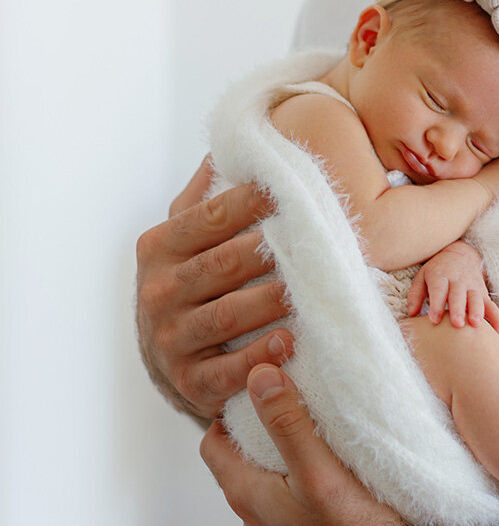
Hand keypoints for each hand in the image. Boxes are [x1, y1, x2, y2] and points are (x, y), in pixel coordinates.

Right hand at [136, 157, 293, 420]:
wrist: (167, 360)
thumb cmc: (188, 286)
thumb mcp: (183, 238)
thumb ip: (202, 196)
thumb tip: (228, 143)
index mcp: (158, 249)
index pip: (207, 218)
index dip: (248, 202)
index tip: (287, 189)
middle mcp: (159, 293)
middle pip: (222, 264)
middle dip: (269, 250)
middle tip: (313, 238)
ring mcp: (172, 341)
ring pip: (229, 315)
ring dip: (271, 301)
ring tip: (310, 288)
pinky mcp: (191, 383)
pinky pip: (229, 370)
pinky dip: (260, 358)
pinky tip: (288, 342)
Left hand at [200, 364, 420, 525]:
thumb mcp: (318, 472)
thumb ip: (287, 423)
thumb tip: (258, 374)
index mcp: (247, 497)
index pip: (214, 442)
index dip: (228, 410)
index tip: (258, 383)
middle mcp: (256, 518)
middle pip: (241, 459)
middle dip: (258, 425)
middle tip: (289, 393)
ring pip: (269, 479)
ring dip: (283, 452)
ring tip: (314, 423)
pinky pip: (293, 498)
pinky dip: (303, 476)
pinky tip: (335, 465)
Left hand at [406, 240, 498, 335]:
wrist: (460, 253)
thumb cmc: (436, 271)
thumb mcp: (422, 277)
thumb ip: (415, 295)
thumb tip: (411, 314)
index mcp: (440, 275)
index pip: (438, 289)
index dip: (436, 304)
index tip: (433, 320)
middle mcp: (458, 280)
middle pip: (459, 295)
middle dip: (458, 309)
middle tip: (457, 324)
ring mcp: (473, 287)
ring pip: (477, 299)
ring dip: (477, 312)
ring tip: (476, 325)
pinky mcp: (484, 294)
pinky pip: (493, 307)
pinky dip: (498, 320)